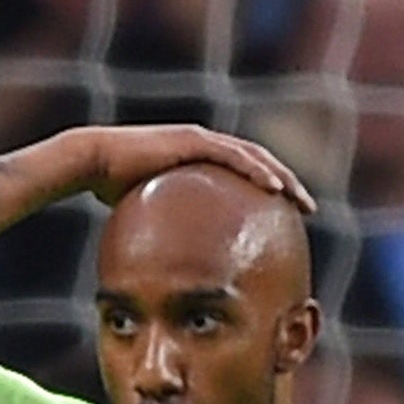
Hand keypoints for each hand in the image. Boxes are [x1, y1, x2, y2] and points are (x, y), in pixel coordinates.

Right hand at [71, 123, 311, 216]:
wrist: (94, 163)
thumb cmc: (116, 191)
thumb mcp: (155, 215)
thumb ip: (174, 229)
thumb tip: (181, 264)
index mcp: (201, 162)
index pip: (247, 175)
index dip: (272, 191)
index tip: (291, 215)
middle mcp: (207, 146)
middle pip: (260, 164)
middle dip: (288, 185)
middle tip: (309, 208)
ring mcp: (202, 140)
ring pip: (254, 157)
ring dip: (282, 178)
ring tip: (301, 200)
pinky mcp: (193, 140)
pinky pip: (234, 156)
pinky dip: (257, 171)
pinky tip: (275, 189)